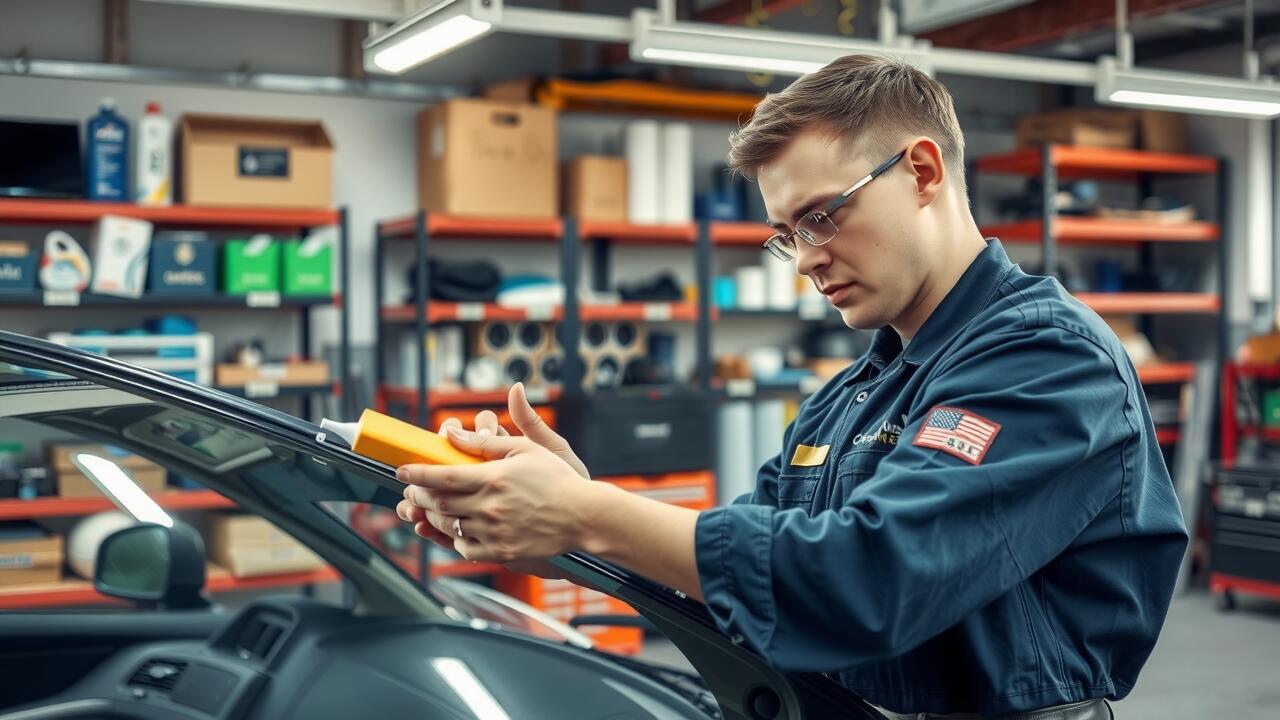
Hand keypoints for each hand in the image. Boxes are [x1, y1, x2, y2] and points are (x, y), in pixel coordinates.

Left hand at [398, 429, 595, 563]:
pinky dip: (453, 539)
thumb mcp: (525, 449)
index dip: (416, 475)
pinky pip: (465, 549)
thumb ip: (485, 443)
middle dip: (418, 496)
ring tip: (428, 509)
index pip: (442, 477)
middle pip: (439, 503)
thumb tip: (452, 434)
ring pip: (448, 527)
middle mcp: (490, 507)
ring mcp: (495, 533)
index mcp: (494, 478)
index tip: (402, 472)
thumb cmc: (557, 479)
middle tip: (412, 491)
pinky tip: (455, 529)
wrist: (584, 517)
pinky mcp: (502, 552)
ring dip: (432, 517)